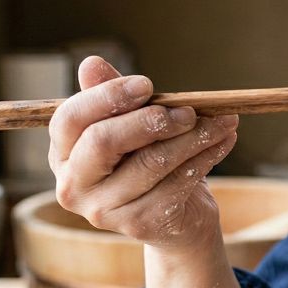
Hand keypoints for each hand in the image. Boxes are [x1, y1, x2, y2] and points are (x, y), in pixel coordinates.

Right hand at [48, 56, 238, 247]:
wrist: (176, 219)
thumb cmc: (147, 162)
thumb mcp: (130, 127)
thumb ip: (113, 98)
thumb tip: (91, 64)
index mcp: (62, 154)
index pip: (69, 118)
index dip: (107, 96)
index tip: (147, 84)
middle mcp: (73, 186)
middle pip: (103, 141)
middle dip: (150, 119)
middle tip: (189, 110)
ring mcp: (103, 210)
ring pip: (150, 161)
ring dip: (193, 136)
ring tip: (222, 121)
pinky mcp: (138, 224)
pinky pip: (177, 182)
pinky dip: (207, 156)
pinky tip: (225, 140)